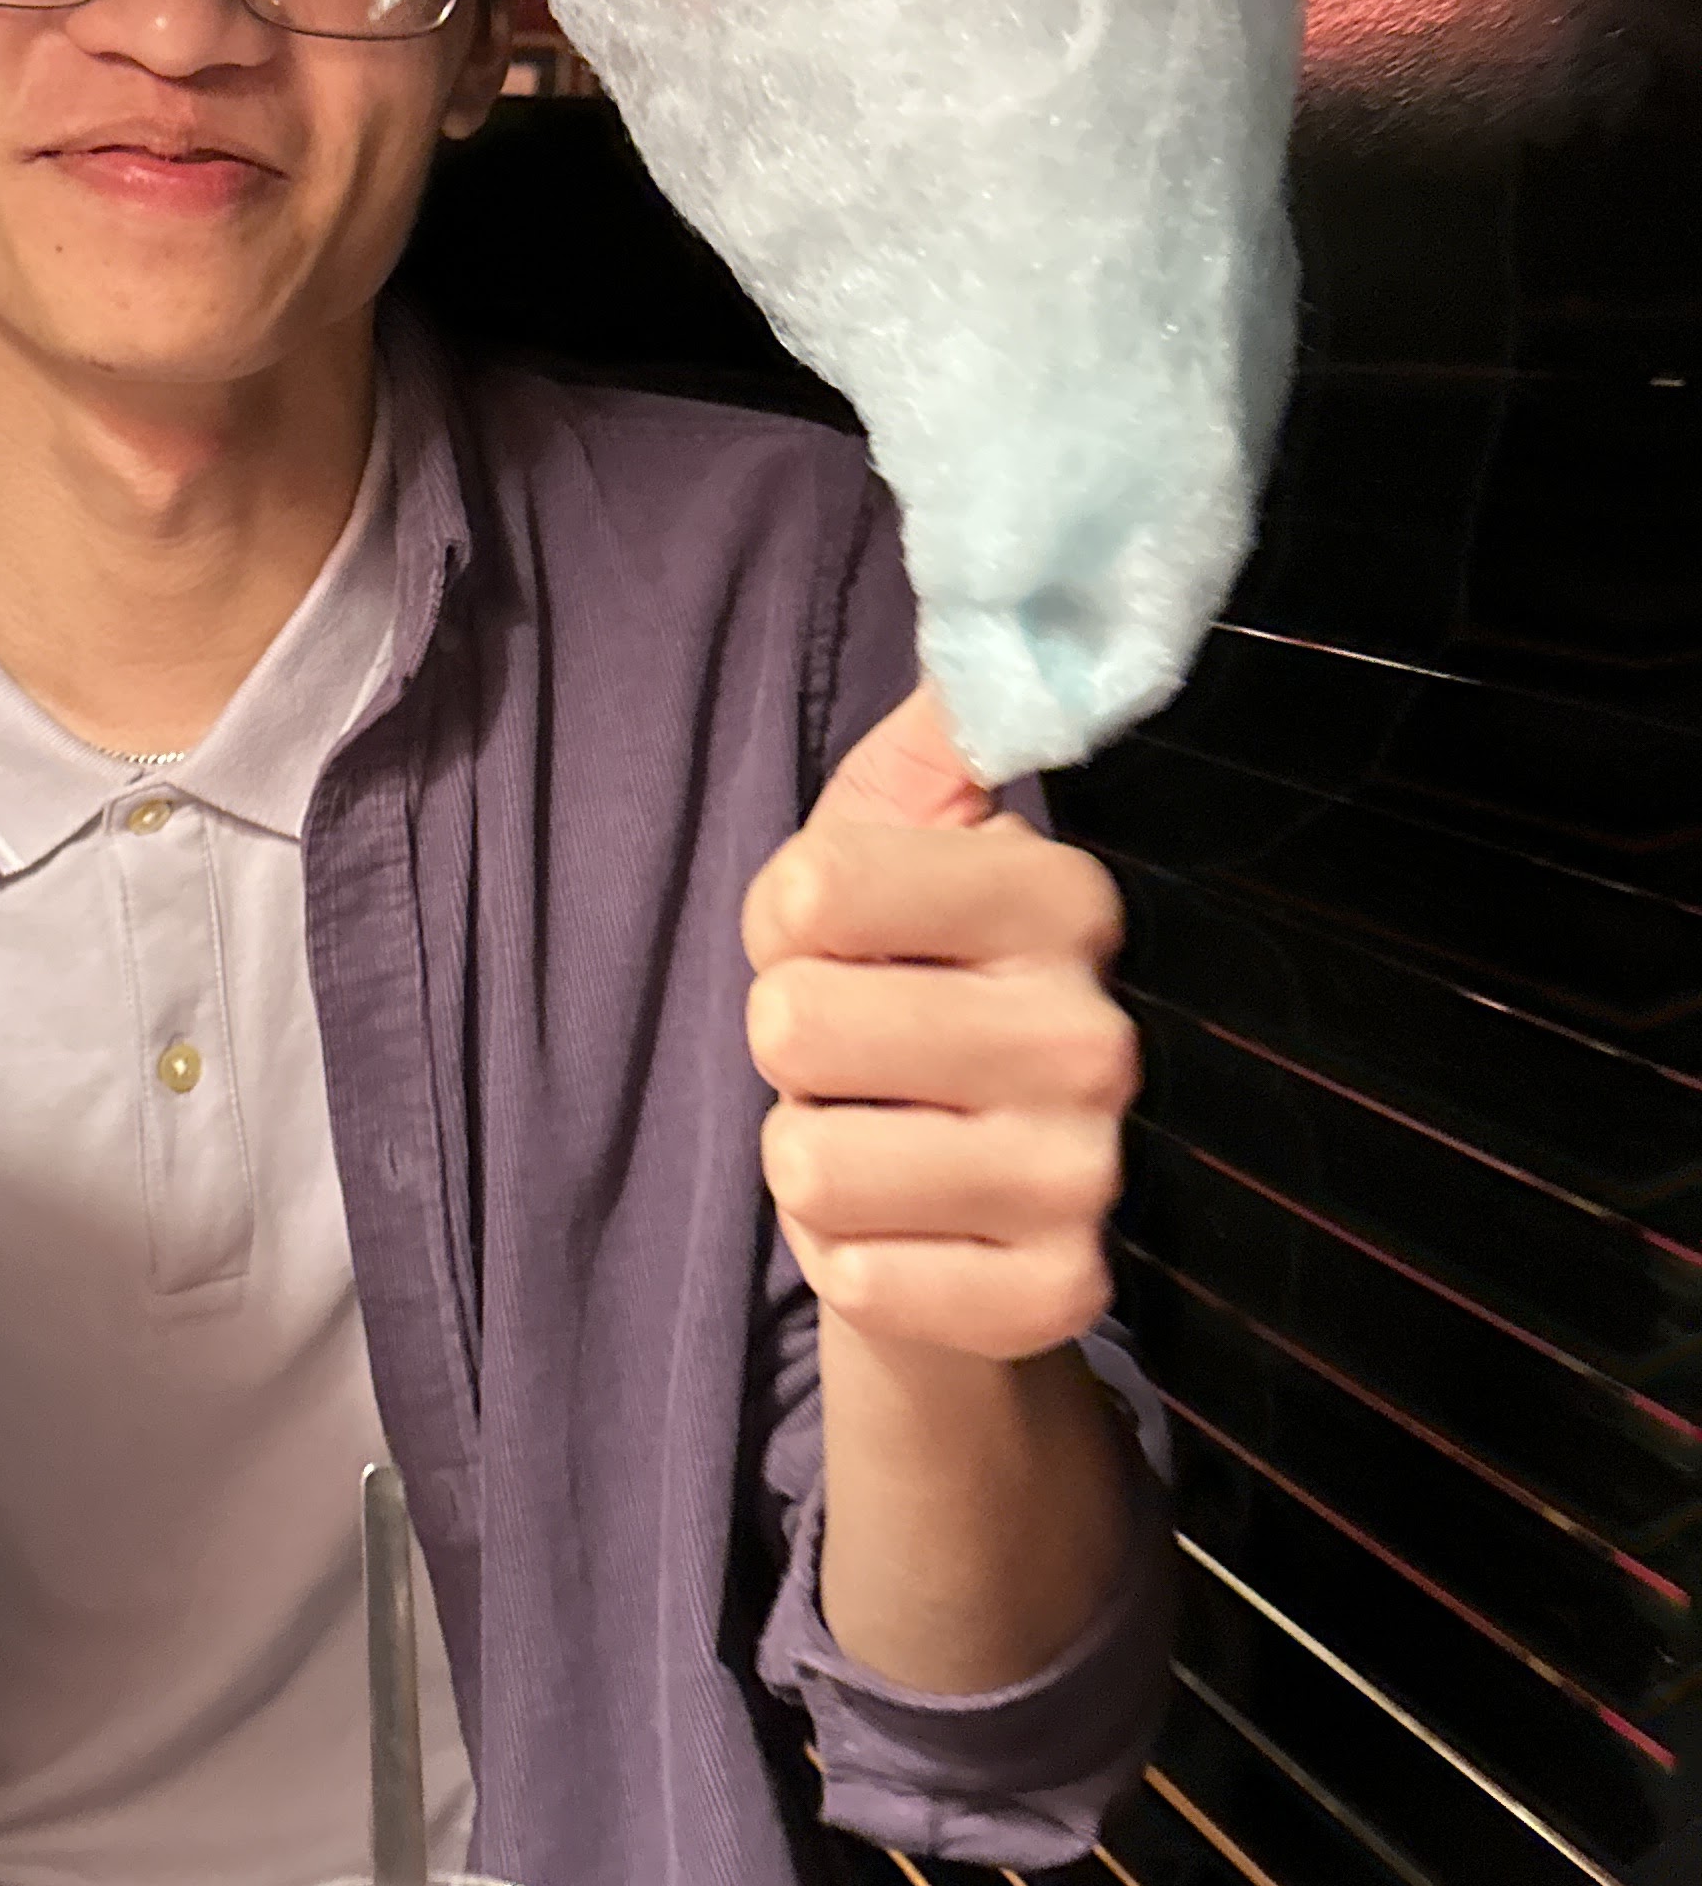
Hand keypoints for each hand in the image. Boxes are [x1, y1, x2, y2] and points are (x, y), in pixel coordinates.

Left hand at [740, 681, 1135, 1364]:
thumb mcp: (916, 830)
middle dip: (794, 1046)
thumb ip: (939, 724)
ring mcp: (1088, 1176)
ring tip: (889, 1137)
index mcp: (1067, 898)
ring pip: (809, 1158)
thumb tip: (995, 589)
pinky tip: (917, 1227)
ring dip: (817, 1156)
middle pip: (792, 1023)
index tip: (842, 937)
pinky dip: (854, 1257)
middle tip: (867, 1056)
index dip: (785, 921)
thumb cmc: (915, 985)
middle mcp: (1100, 1034)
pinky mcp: (1057, 1297)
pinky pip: (852, 1274)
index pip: (815, 886)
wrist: (981, 1204)